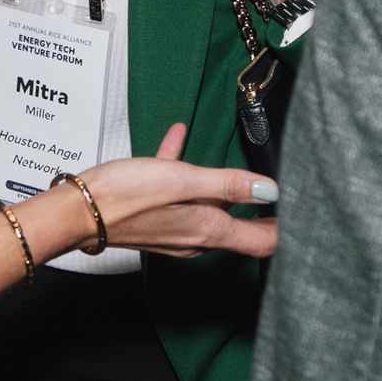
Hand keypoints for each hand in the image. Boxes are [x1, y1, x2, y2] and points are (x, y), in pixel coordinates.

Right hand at [54, 123, 276, 260]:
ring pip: (209, 209)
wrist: (76, 211)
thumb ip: (227, 184)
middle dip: (262, 212)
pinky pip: (177, 191)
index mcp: (209, 229)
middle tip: (283, 192)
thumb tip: (271, 191)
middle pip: (240, 228)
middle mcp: (196, 237)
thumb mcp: (182, 180)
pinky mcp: (153, 216)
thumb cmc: (124, 196)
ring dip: (224, 189)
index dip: (285, 231)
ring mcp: (174, 229)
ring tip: (237, 166)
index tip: (306, 215)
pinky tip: (178, 138)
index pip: (261, 241)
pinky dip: (184, 171)